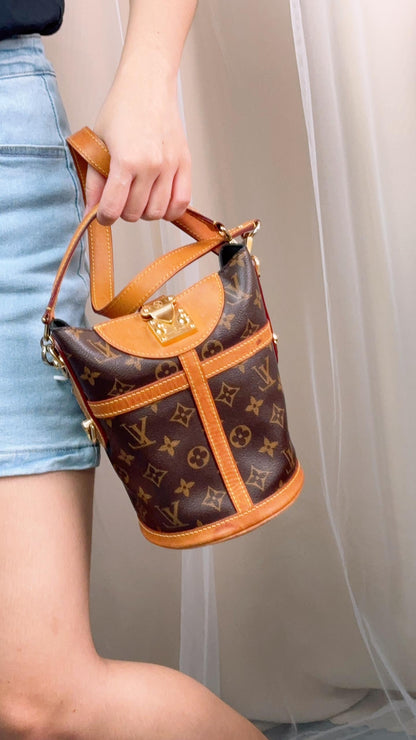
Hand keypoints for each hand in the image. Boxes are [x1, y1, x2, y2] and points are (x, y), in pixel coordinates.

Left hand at [85, 68, 191, 225]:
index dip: (105, 217)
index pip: (114, 208)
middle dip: (124, 212)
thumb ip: (94, 181)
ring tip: (138, 197)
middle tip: (120, 198)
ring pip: (157, 212)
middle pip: (136, 213)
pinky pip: (182, 202)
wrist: (148, 84)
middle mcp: (151, 166)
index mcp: (126, 160)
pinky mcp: (185, 164)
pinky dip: (170, 210)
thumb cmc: (121, 109)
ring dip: (145, 212)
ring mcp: (170, 166)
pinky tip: (159, 201)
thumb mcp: (98, 143)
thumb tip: (90, 212)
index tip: (103, 215)